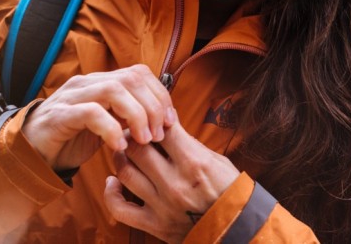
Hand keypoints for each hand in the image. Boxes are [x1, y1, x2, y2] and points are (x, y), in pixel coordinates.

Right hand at [21, 64, 175, 170]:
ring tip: (144, 140)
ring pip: (113, 90)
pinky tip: (118, 147)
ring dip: (136, 115)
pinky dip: (111, 129)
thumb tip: (162, 121)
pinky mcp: (60, 115)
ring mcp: (72, 97)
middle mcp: (87, 83)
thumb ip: (128, 118)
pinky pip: (91, 113)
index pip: (138, 73)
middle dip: (153, 106)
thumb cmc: (72, 139)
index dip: (160, 95)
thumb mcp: (107, 126)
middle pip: (130, 79)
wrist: (31, 153)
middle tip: (159, 134)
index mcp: (101, 82)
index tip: (171, 122)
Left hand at [103, 115, 239, 242]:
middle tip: (131, 132)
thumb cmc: (230, 192)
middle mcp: (175, 182)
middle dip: (131, 135)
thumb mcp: (216, 160)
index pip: (161, 129)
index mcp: (194, 162)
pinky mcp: (155, 225)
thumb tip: (166, 123)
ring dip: (120, 158)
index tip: (152, 119)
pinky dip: (111, 193)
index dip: (153, 119)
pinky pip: (121, 209)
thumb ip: (189, 143)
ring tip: (124, 152)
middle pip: (137, 147)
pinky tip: (113, 181)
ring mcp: (162, 205)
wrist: (239, 231)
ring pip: (125, 172)